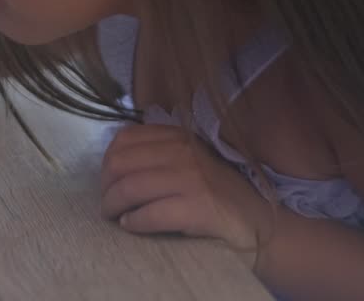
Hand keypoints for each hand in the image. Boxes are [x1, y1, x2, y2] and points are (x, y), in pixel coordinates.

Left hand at [100, 123, 272, 255]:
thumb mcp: (190, 160)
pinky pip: (149, 214)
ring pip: (129, 188)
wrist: (258, 221)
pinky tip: (131, 226)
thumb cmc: (218, 192)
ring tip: (114, 216)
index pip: (124, 139)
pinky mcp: (197, 208)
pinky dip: (134, 222)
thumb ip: (159, 153)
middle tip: (107, 203)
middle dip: (105, 186)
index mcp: (178, 137)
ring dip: (113, 206)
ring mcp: (191, 179)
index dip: (107, 161)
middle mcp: (183, 152)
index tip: (108, 180)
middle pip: (120, 164)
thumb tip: (113, 163)